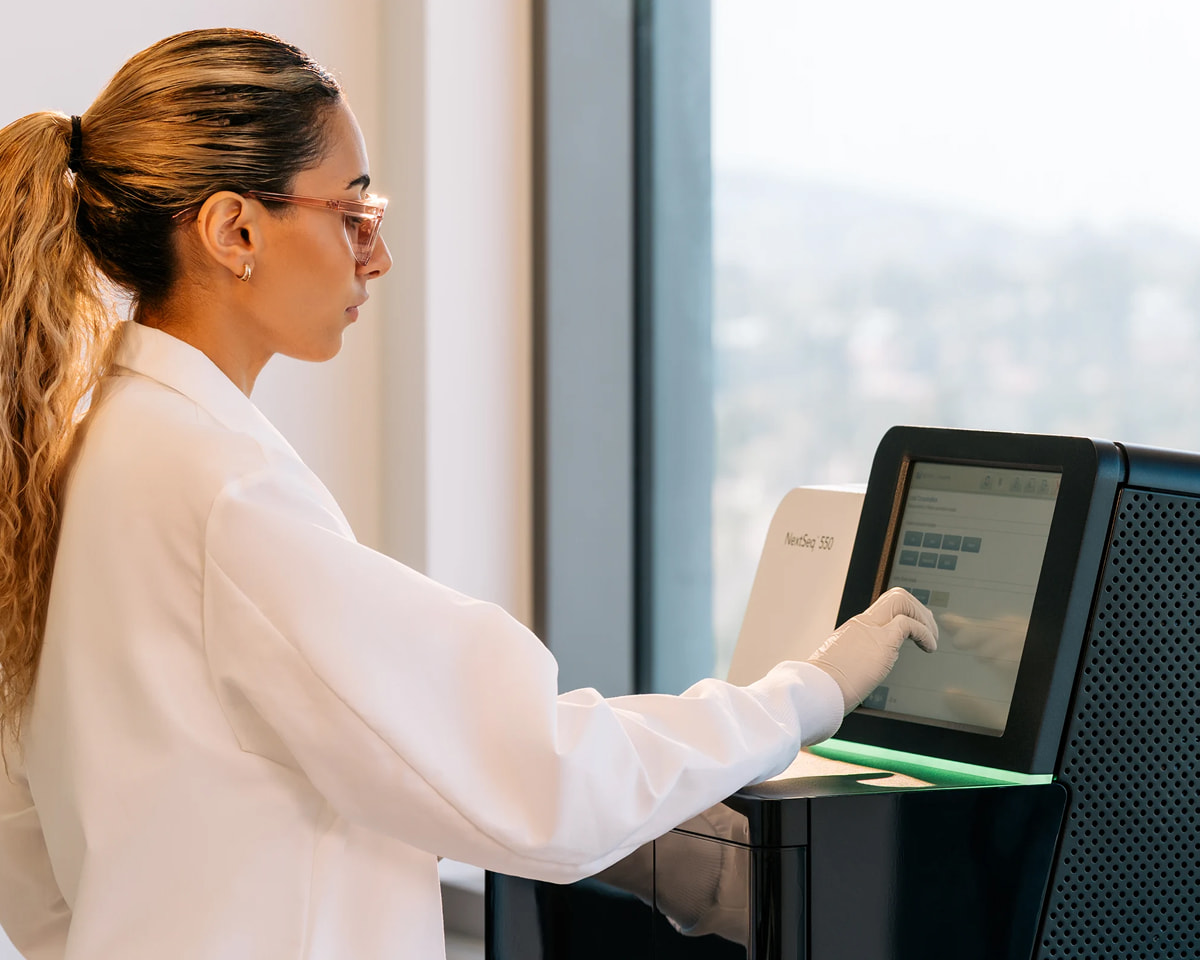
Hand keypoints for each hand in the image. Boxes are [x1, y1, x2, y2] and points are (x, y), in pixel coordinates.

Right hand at [807, 587, 937, 713]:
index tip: (915, 630)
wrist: (816, 690)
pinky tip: (930, 648)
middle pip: (895, 596)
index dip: (904, 614)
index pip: (884, 608)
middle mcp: (863, 624)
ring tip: (932, 640)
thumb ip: (849, 667)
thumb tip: (851, 682)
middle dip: (918, 610)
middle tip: (929, 631)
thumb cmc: (824, 688)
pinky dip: (926, 634)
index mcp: (854, 630)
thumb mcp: (838, 670)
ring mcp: (871, 630)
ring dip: (924, 618)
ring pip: (903, 601)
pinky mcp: (882, 642)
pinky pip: (910, 625)